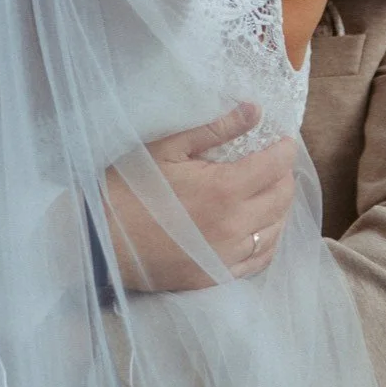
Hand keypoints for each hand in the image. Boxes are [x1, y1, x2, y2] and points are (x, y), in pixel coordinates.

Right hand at [104, 102, 294, 291]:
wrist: (100, 240)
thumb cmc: (129, 189)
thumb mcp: (168, 148)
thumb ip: (215, 129)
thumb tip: (255, 110)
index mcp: (225, 189)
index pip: (277, 165)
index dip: (285, 148)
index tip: (282, 140)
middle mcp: (235, 226)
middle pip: (282, 198)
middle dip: (285, 175)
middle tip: (276, 163)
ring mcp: (228, 255)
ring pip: (276, 230)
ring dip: (280, 208)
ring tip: (270, 192)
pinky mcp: (217, 276)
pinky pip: (260, 260)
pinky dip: (268, 240)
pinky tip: (261, 229)